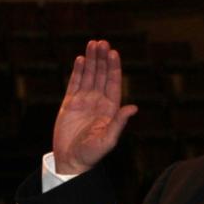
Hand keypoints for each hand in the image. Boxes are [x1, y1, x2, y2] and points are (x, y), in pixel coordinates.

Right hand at [53, 40, 137, 174]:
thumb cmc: (91, 154)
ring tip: (92, 44)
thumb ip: (119, 123)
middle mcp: (98, 102)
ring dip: (91, 60)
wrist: (71, 161)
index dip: (114, 68)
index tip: (113, 52)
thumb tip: (134, 108)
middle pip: (102, 75)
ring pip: (89, 76)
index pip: (113, 83)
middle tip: (101, 42)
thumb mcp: (108, 140)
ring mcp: (84, 102)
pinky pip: (75, 84)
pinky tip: (80, 59)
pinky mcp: (70, 104)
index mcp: (110, 109)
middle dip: (102, 59)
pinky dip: (78, 71)